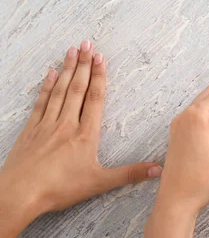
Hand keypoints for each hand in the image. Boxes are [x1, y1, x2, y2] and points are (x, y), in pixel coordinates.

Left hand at [0, 41, 160, 237]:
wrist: (20, 194)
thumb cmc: (60, 189)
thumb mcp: (99, 183)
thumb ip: (130, 173)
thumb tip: (158, 169)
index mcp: (85, 135)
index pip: (95, 99)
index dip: (99, 77)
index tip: (101, 59)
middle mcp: (66, 124)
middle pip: (77, 88)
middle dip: (83, 65)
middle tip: (87, 44)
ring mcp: (47, 125)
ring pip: (59, 91)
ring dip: (66, 70)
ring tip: (71, 51)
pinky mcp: (31, 131)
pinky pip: (41, 102)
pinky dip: (46, 87)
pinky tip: (49, 74)